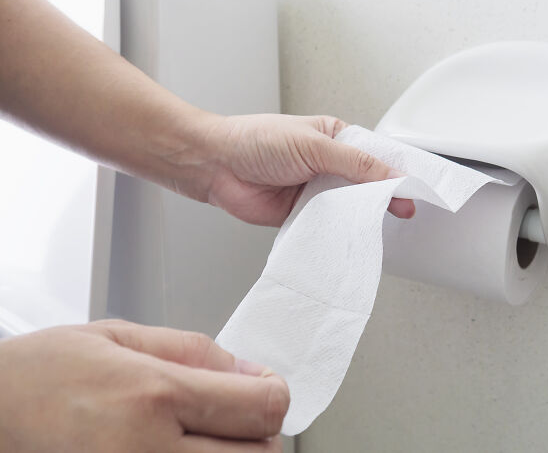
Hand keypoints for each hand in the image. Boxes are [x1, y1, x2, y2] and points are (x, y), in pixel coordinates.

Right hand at [0, 320, 288, 452]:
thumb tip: (250, 372)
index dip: (274, 392)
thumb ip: (195, 351)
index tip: (264, 386)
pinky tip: (187, 451)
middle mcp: (147, 452)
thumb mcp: (119, 337)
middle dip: (260, 431)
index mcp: (150, 395)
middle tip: (237, 414)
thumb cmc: (42, 376)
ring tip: (208, 436)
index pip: (261, 406)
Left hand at [198, 114, 415, 225]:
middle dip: (384, 196)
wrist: (216, 166)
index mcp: (335, 138)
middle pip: (366, 184)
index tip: (414, 186)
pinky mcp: (303, 214)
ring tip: (382, 223)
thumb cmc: (255, 141)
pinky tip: (351, 234)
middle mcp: (328, 165)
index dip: (395, 171)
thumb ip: (354, 162)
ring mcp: (316, 191)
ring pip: (349, 207)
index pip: (374, 155)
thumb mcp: (313, 144)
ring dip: (361, 215)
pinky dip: (338, 230)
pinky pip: (328, 225)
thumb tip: (390, 175)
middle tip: (405, 209)